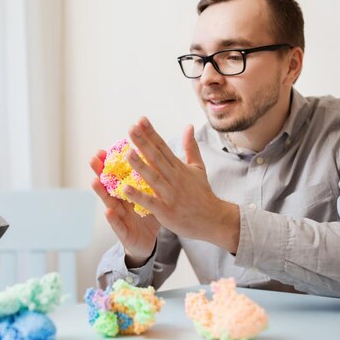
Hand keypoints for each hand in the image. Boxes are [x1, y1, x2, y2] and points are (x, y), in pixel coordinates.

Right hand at [90, 149, 160, 266]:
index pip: (118, 175)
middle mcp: (120, 202)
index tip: (106, 148)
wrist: (148, 242)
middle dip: (100, 172)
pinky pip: (118, 225)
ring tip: (95, 180)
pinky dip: (113, 219)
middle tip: (94, 158)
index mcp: (128, 192)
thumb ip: (151, 179)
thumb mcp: (151, 196)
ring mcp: (120, 217)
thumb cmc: (148, 216)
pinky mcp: (124, 233)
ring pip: (109, 202)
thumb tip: (157, 156)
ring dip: (101, 192)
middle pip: (109, 185)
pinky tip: (108, 211)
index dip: (111, 163)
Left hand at [122, 117, 239, 252]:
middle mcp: (174, 178)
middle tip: (131, 128)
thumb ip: (191, 147)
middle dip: (144, 142)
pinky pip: (150, 202)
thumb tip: (189, 126)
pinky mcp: (166, 211)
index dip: (151, 133)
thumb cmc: (202, 193)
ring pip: (153, 178)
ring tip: (127, 153)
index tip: (141, 120)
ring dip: (140, 165)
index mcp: (179, 167)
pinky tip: (125, 188)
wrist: (213, 220)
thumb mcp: (198, 167)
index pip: (163, 146)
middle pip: (157, 158)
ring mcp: (170, 194)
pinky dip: (138, 196)